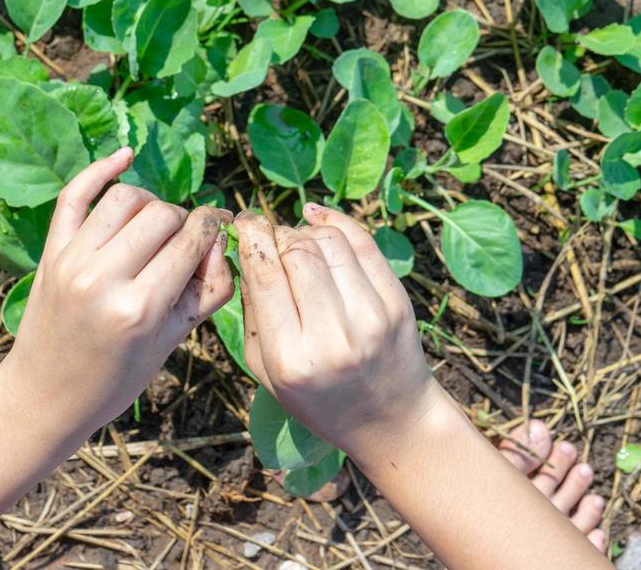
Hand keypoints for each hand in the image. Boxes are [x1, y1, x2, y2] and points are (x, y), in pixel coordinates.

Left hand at [3, 148, 234, 436]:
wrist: (46, 395)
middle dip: (184, 221)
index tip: (218, 230)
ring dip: (151, 203)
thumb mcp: (173, 343)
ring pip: (126, 197)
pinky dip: (101, 169)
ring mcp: (72, 261)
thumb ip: (208, 290)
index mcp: (140, 308)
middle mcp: (103, 278)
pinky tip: (125, 157)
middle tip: (184, 242)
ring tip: (155, 225)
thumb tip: (219, 240)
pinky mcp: (50, 252)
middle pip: (163, 215)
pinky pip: (74, 194)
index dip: (212, 229)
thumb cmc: (116, 378)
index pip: (191, 239)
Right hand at [237, 204, 449, 461]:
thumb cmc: (318, 398)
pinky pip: (363, 243)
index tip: (243, 223)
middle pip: (297, 252)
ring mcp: (371, 317)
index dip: (251, 238)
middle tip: (270, 236)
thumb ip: (252, 313)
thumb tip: (247, 252)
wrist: (391, 420)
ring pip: (329, 242)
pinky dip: (336, 222)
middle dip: (277, 234)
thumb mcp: (266, 370)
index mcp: (291, 358)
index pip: (265, 275)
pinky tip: (317, 220)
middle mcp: (332, 337)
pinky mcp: (397, 303)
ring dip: (305, 232)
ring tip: (296, 243)